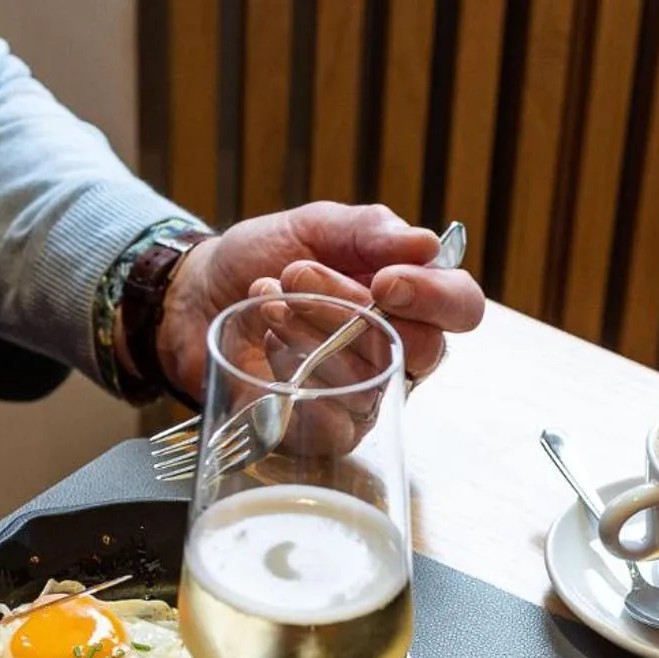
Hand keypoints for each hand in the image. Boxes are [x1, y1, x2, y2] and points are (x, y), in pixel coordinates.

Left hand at [153, 203, 484, 400]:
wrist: (197, 295)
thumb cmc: (263, 257)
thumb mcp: (316, 227)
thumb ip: (370, 230)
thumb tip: (428, 243)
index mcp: (411, 298)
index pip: (461, 308)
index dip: (433, 297)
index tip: (383, 280)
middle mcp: (399, 350)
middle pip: (420, 348)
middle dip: (351, 307)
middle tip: (296, 273)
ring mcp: (368, 394)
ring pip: (373, 379)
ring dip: (314, 332)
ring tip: (268, 301)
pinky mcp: (331, 430)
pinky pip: (337, 418)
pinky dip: (296, 374)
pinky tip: (267, 348)